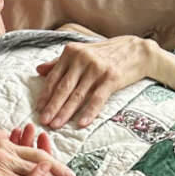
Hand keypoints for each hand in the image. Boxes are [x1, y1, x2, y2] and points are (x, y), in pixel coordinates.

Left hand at [35, 36, 158, 129]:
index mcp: (71, 52)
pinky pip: (97, 98)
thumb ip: (60, 62)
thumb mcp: (81, 52)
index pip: (54, 77)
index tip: (38, 108)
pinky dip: (88, 112)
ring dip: (65, 112)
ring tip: (56, 124)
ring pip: (77, 95)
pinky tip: (80, 123)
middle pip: (63, 87)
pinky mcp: (111, 78)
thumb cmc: (106, 53)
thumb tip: (38, 70)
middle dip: (52, 106)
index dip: (45, 94)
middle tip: (43, 120)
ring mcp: (97, 68)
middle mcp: (82, 59)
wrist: (136, 51)